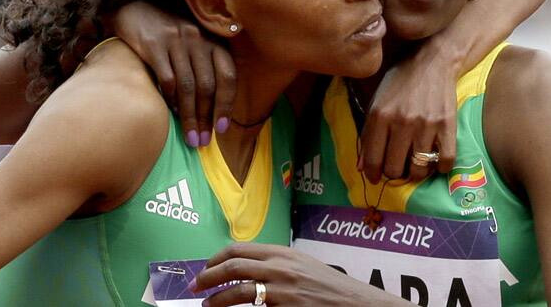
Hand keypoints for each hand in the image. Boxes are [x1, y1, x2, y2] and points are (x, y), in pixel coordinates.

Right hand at [112, 1, 235, 145]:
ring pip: (188, 86)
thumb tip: (212, 109)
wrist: (133, 9)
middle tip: (202, 141)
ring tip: (190, 136)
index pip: (227, 76)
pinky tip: (172, 113)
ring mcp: (176, 41)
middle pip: (207, 86)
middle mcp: (197, 39)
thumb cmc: (167, 34)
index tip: (222, 129)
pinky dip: (171, 100)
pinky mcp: (154, 45)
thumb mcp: (192, 44)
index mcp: (212, 41)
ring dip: (190, 116)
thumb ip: (204, 68)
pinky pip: (167, 79)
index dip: (226, 104)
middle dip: (206, 118)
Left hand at [194, 243, 406, 305]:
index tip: (204, 269)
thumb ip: (275, 263)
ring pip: (238, 291)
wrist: (354, 303)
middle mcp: (279, 267)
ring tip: (208, 305)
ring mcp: (282, 290)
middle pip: (232, 267)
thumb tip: (245, 267)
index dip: (215, 260)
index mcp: (281, 252)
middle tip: (196, 287)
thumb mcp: (301, 264)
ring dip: (217, 299)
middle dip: (208, 277)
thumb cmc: (328, 286)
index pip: (237, 250)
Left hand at [360, 41, 460, 182]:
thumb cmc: (399, 83)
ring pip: (419, 169)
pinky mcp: (448, 126)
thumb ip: (368, 134)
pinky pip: (445, 161)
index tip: (376, 178)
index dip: (373, 174)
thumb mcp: (376, 103)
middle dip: (393, 173)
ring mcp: (426, 125)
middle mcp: (402, 122)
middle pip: (395, 169)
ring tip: (414, 165)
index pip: (373, 159)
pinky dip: (440, 168)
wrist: (432, 62)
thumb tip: (361, 168)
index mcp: (380, 116)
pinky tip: (434, 161)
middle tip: (397, 167)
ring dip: (415, 173)